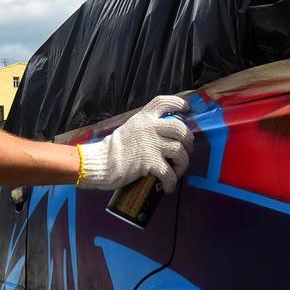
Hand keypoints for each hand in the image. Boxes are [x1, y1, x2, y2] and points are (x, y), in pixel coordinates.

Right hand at [77, 95, 192, 193]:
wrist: (100, 162)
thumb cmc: (112, 149)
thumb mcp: (129, 129)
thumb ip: (145, 128)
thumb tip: (163, 136)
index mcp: (143, 117)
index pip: (164, 102)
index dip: (178, 103)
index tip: (186, 109)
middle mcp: (150, 127)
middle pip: (180, 128)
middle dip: (188, 141)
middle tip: (186, 150)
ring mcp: (151, 144)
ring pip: (180, 151)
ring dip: (182, 164)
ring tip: (176, 172)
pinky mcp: (150, 162)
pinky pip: (169, 173)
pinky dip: (172, 182)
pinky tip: (168, 187)